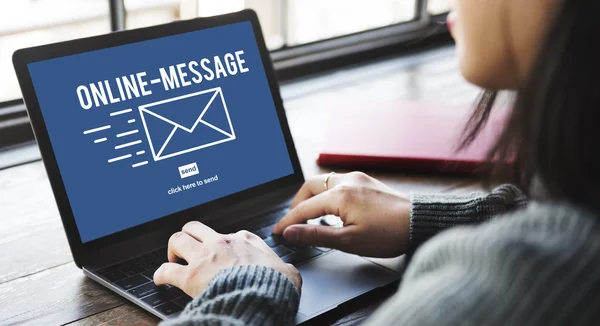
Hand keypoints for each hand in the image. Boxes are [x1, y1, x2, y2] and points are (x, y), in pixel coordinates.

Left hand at [154, 221, 301, 296]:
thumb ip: (284, 268)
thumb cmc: (275, 284)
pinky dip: (160, 274)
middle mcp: (222, 243)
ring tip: (173, 258)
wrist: (262, 295)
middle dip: (189, 235)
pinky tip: (160, 279)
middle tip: (188, 248)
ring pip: (178, 239)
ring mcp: (204, 257)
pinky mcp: (191, 276)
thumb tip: (289, 273)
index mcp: (245, 240)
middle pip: (195, 227)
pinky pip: (166, 270)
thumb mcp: (287, 272)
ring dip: (173, 249)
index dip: (223, 244)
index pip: (229, 234)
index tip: (222, 252)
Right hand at [272, 172, 410, 257]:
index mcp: (339, 195)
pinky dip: (327, 193)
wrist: (420, 222)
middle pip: (310, 187)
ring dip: (312, 197)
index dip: (288, 221)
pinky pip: (338, 182)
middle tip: (293, 221)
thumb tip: (291, 232)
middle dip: (297, 203)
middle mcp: (346, 181)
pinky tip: (331, 208)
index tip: (277, 232)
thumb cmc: (389, 234)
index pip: (304, 208)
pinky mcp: (366, 181)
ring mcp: (357, 178)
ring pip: (324, 182)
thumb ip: (316, 235)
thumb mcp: (348, 241)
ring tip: (309, 216)